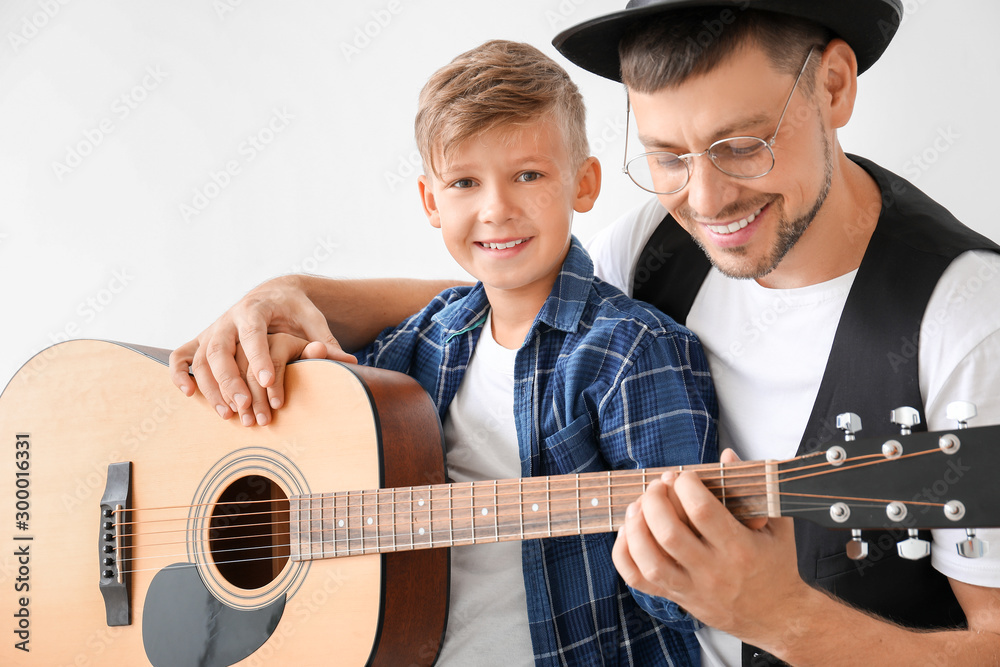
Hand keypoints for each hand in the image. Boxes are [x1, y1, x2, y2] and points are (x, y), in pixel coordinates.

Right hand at [168, 276, 355, 424]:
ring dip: (211, 386)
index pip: (253, 333)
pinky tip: (189, 395)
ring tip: (229, 414)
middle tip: (245, 406)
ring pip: (201, 357)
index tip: (268, 382)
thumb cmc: (295, 310)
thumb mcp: (313, 319)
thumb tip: (350, 362)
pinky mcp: (202, 339)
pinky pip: (181, 355)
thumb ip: (326, 340)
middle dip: (231, 379)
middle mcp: (229, 318)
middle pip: (221, 348)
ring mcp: (212, 329)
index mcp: (256, 309)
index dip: (258, 357)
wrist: (272, 292)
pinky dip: (179, 374)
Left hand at [612, 449, 808, 643]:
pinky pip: (639, 580)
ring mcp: (692, 588)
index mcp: (740, 549)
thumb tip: (728, 456)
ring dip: (636, 527)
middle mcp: (713, 571)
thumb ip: (755, 489)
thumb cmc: (777, 565)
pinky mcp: (678, 598)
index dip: (687, 486)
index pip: (703, 512)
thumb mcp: (777, 525)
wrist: (778, 616)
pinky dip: (625, 554)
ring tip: (639, 505)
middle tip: (658, 485)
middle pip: (669, 533)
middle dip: (656, 501)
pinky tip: (629, 532)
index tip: (685, 476)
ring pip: (650, 561)